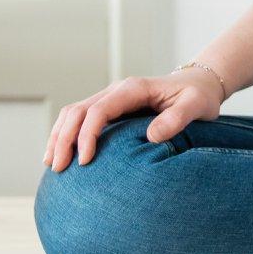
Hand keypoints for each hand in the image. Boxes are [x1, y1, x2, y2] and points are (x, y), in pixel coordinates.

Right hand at [42, 69, 222, 172]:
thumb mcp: (196, 106)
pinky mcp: (111, 108)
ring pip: (74, 113)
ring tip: (52, 164)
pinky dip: (66, 134)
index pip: (100, 109)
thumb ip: (177, 119)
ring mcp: (112, 98)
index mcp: (134, 89)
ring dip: (59, 136)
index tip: (85, 161)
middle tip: (57, 168)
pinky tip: (60, 154)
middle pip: (78, 111)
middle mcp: (118, 91)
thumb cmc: (199, 96)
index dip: (88, 135)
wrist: (200, 84)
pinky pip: (81, 118)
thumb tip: (151, 136)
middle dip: (63, 138)